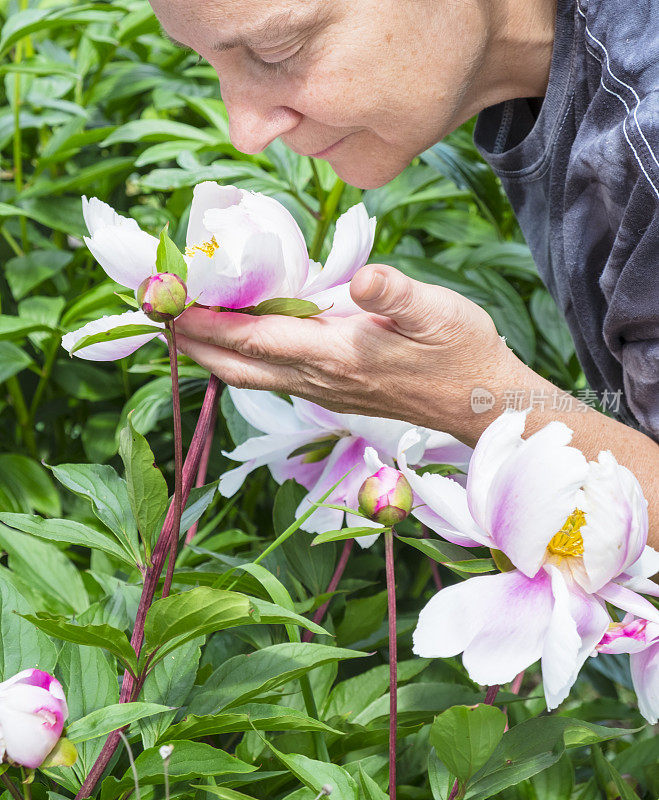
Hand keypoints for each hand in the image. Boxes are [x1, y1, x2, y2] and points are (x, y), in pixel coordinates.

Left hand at [175, 264, 517, 445]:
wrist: (480, 402)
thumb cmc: (462, 352)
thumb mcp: (440, 311)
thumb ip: (396, 294)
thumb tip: (361, 279)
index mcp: (338, 355)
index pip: (256, 337)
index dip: (209, 320)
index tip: (169, 300)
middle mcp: (320, 379)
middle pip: (237, 366)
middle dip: (193, 341)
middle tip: (158, 311)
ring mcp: (323, 390)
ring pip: (249, 376)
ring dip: (211, 353)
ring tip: (182, 325)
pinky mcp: (331, 392)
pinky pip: (270, 378)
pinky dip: (240, 359)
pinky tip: (235, 341)